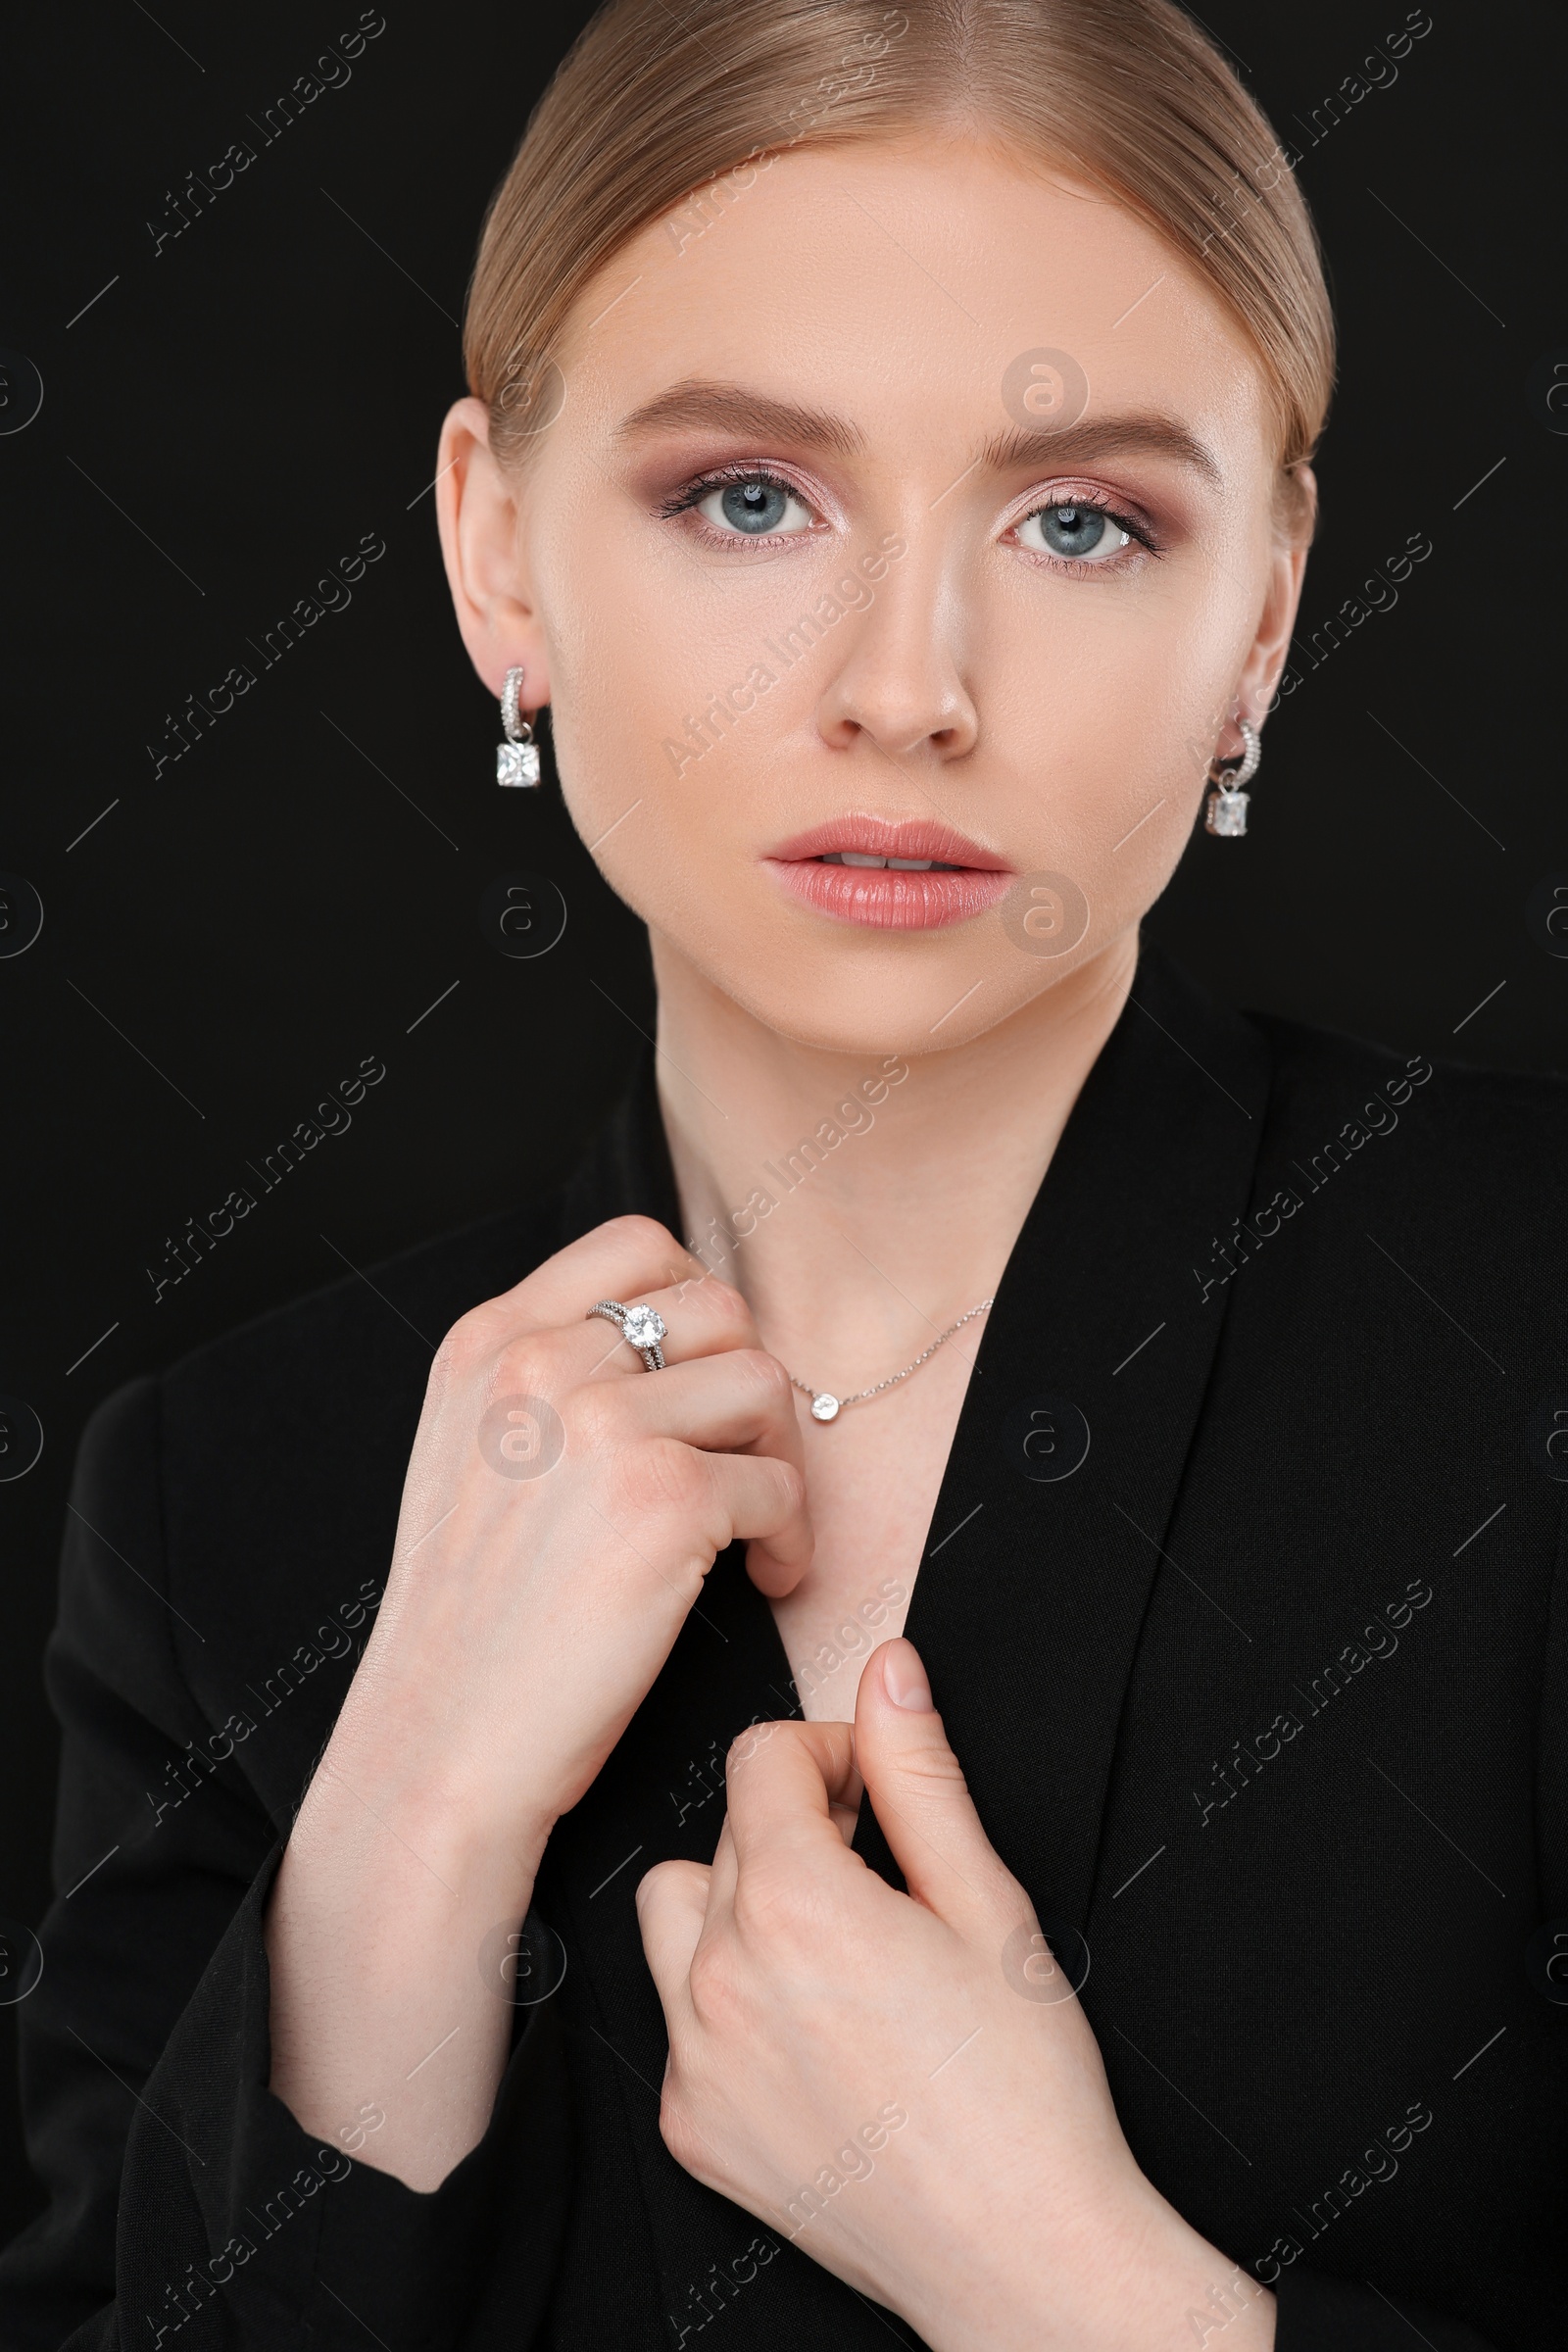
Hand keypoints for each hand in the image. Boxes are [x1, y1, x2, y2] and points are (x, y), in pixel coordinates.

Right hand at [268, 1214, 811, 2188]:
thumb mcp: (470, 1456)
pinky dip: (789, 1537)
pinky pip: (782, 1482)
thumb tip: (670, 1338)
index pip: (635, 1243)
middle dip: (745, 1389)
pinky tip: (757, 1578)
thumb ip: (547, 1379)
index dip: (693, 1305)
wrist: (440, 1747)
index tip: (701, 1380)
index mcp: (488, 1344)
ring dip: (777, 1458)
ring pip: (763, 1383)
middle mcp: (539, 1365)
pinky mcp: (665, 1500)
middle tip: (738, 1465)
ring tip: (750, 1529)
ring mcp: (600, 1426)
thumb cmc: (470, 1624)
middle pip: (716, 1307)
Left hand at [637, 1640, 1275, 2351]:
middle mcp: (722, 1977)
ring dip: (740, 1905)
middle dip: (797, 1826)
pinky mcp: (690, 2127)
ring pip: (676, 1916)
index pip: (759, 1757)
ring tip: (832, 1946)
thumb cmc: (1025, 2090)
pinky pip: (679, 2020)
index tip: (874, 1791)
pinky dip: (729, 2006)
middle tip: (880, 1872)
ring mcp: (695, 2059)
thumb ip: (919, 1774)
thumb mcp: (987, 1904)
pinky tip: (817, 2034)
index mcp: (796, 1905)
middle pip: (725, 1830)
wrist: (1023, 2255)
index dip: (829, 1753)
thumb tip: (889, 1670)